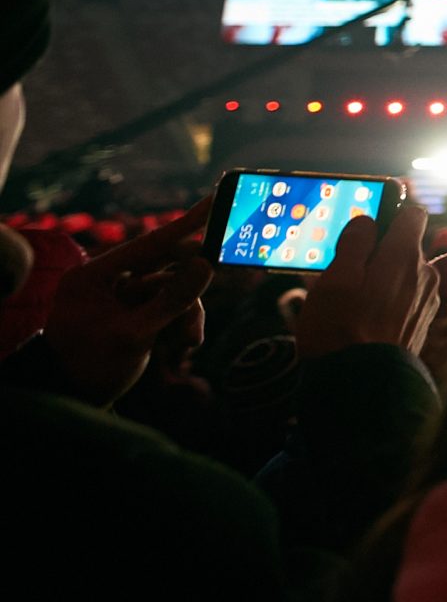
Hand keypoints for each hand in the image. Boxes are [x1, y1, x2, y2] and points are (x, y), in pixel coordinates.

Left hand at [38, 198, 214, 405]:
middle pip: (165, 266)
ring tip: (191, 339)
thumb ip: (171, 301)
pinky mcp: (134, 315)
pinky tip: (184, 342)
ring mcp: (122, 298)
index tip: (215, 201)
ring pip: (172, 290)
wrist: (72, 400)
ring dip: (187, 312)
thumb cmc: (89, 367)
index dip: (184, 224)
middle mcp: (108, 281)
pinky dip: (181, 322)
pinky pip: (168, 307)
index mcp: (93, 277)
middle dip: (190, 286)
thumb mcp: (132, 335)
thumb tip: (206, 265)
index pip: (147, 244)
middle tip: (220, 278)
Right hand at [297, 195, 439, 360]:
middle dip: (378, 254)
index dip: (390, 212)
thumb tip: (366, 221)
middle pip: (404, 247)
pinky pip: (407, 298)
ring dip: (382, 280)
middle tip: (346, 274)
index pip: (412, 213)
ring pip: (404, 275)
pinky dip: (390, 302)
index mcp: (404, 257)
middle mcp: (425, 274)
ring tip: (352, 304)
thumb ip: (354, 243)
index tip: (367, 226)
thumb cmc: (340, 330)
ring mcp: (428, 300)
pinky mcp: (423, 323)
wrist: (361, 386)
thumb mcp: (335, 279)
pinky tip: (365, 321)